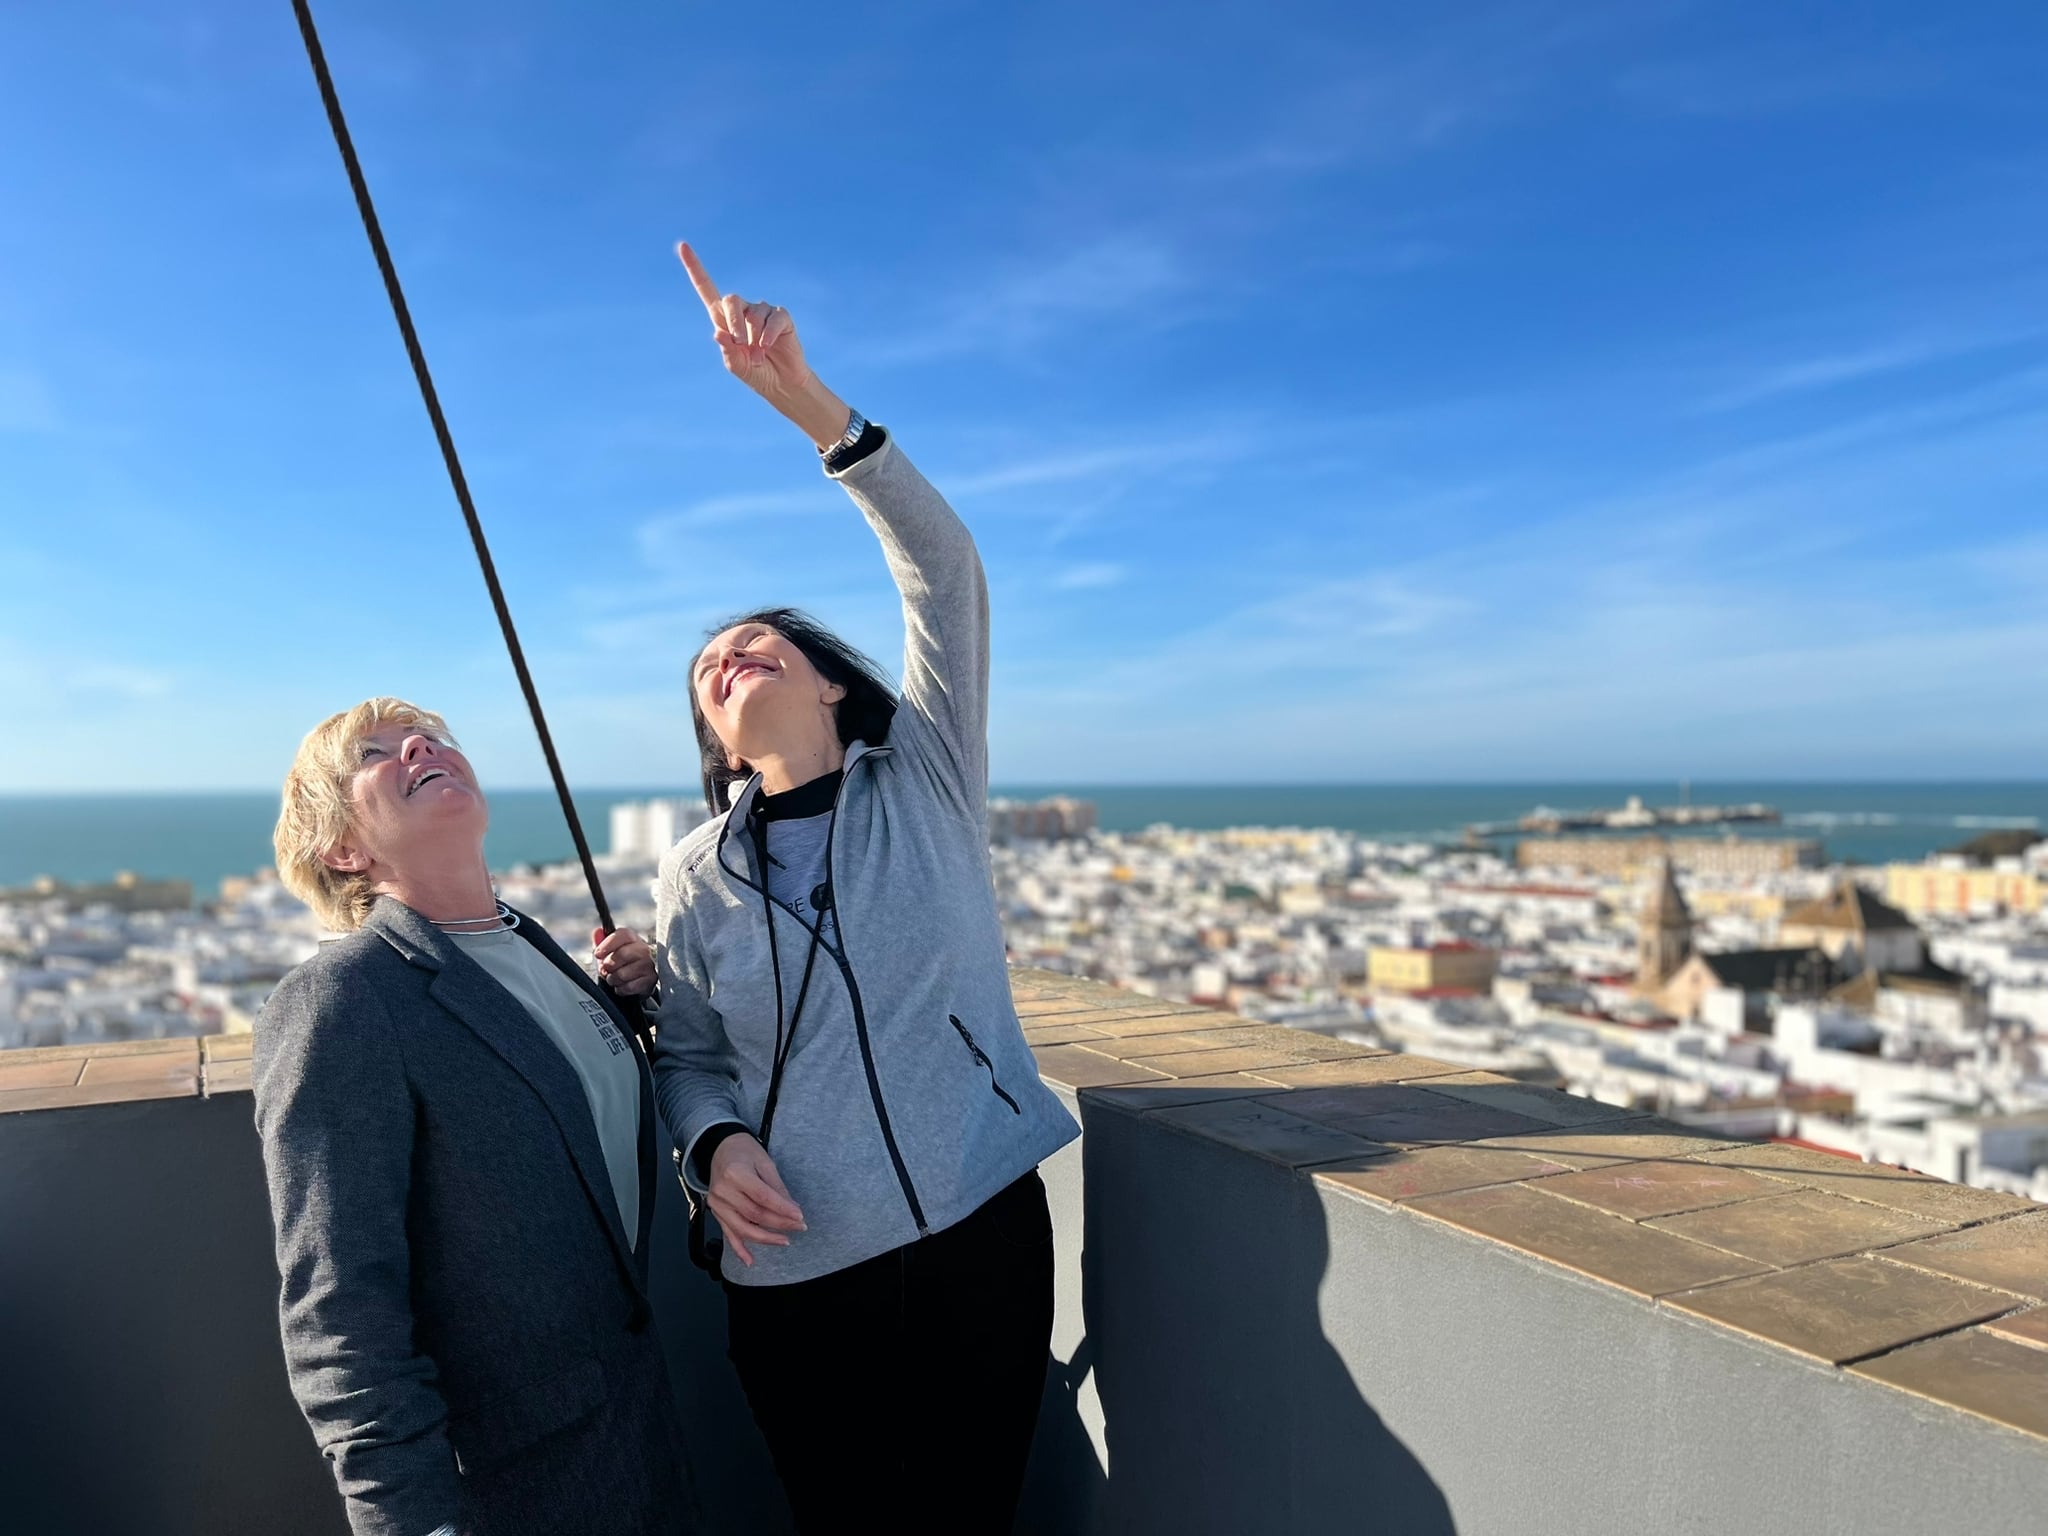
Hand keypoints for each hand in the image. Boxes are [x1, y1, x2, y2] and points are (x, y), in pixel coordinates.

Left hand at [593, 927, 655, 996]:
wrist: (636, 981)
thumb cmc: (621, 964)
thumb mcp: (609, 952)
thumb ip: (602, 942)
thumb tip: (597, 933)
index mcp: (633, 939)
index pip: (623, 935)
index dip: (608, 944)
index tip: (598, 954)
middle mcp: (644, 950)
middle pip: (623, 954)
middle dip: (609, 965)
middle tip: (605, 970)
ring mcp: (649, 965)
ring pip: (624, 973)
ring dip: (613, 979)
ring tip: (613, 978)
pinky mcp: (651, 980)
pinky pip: (630, 986)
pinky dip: (621, 988)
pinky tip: (621, 985)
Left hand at [675, 241, 851, 449]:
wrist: (781, 383)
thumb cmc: (755, 373)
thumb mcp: (736, 365)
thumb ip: (727, 350)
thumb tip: (718, 332)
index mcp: (724, 319)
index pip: (707, 289)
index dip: (695, 268)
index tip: (682, 246)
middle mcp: (742, 311)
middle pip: (730, 300)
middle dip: (733, 321)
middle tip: (739, 342)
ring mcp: (762, 312)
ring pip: (753, 315)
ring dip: (754, 339)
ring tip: (759, 357)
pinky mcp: (781, 317)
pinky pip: (773, 319)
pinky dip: (769, 334)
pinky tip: (767, 346)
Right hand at [706, 1132, 804, 1266]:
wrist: (719, 1147)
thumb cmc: (744, 1151)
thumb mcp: (765, 1162)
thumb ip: (777, 1187)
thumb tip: (792, 1209)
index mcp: (736, 1173)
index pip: (763, 1197)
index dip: (783, 1210)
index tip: (800, 1217)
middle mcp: (723, 1191)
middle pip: (754, 1214)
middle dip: (779, 1224)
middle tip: (799, 1227)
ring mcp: (717, 1204)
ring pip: (742, 1228)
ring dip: (765, 1238)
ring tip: (784, 1241)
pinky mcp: (715, 1212)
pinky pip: (727, 1234)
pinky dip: (739, 1249)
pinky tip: (750, 1260)